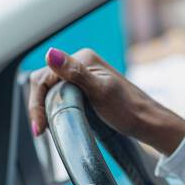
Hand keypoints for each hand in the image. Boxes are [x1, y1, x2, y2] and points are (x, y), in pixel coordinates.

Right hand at [27, 46, 184, 155]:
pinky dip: (53, 109)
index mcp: (82, 59)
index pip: (45, 77)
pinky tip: (54, 122)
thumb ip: (75, 73)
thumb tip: (50, 53)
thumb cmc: (128, 109)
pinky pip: (60, 96)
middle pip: (45, 83)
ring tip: (45, 129)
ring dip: (45, 109)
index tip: (40, 127)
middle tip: (41, 131)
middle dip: (39, 106)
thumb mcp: (100, 91)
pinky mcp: (84, 90)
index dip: (37, 102)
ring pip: (51, 90)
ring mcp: (82, 77)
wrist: (147, 122)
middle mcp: (81, 64)